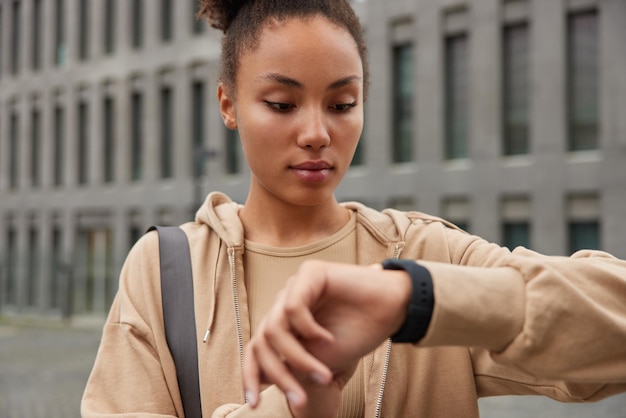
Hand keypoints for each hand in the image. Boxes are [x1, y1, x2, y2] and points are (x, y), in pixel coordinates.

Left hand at [243, 260, 411, 408]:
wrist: (392, 311)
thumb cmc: (358, 332)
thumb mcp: (320, 359)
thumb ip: (292, 365)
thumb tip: (263, 381)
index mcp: (285, 323)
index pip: (256, 348)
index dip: (251, 375)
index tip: (254, 404)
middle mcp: (285, 304)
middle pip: (262, 341)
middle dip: (279, 374)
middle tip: (299, 397)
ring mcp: (295, 287)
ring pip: (275, 329)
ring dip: (297, 358)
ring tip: (323, 374)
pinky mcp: (309, 273)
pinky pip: (293, 308)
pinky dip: (308, 329)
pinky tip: (328, 338)